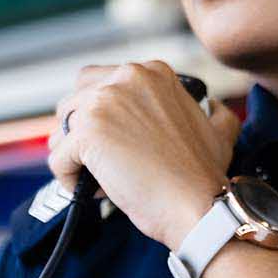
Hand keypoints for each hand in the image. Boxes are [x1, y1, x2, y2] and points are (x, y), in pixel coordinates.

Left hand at [47, 60, 241, 248]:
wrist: (198, 205)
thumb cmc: (204, 176)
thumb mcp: (219, 130)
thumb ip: (212, 111)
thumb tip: (212, 106)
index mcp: (152, 72)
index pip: (98, 83)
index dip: (103, 120)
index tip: (119, 144)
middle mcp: (127, 77)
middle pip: (74, 103)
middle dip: (82, 135)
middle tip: (105, 163)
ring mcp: (104, 102)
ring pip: (61, 130)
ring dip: (75, 157)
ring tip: (103, 178)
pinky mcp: (87, 132)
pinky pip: (58, 159)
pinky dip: (70, 181)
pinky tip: (97, 191)